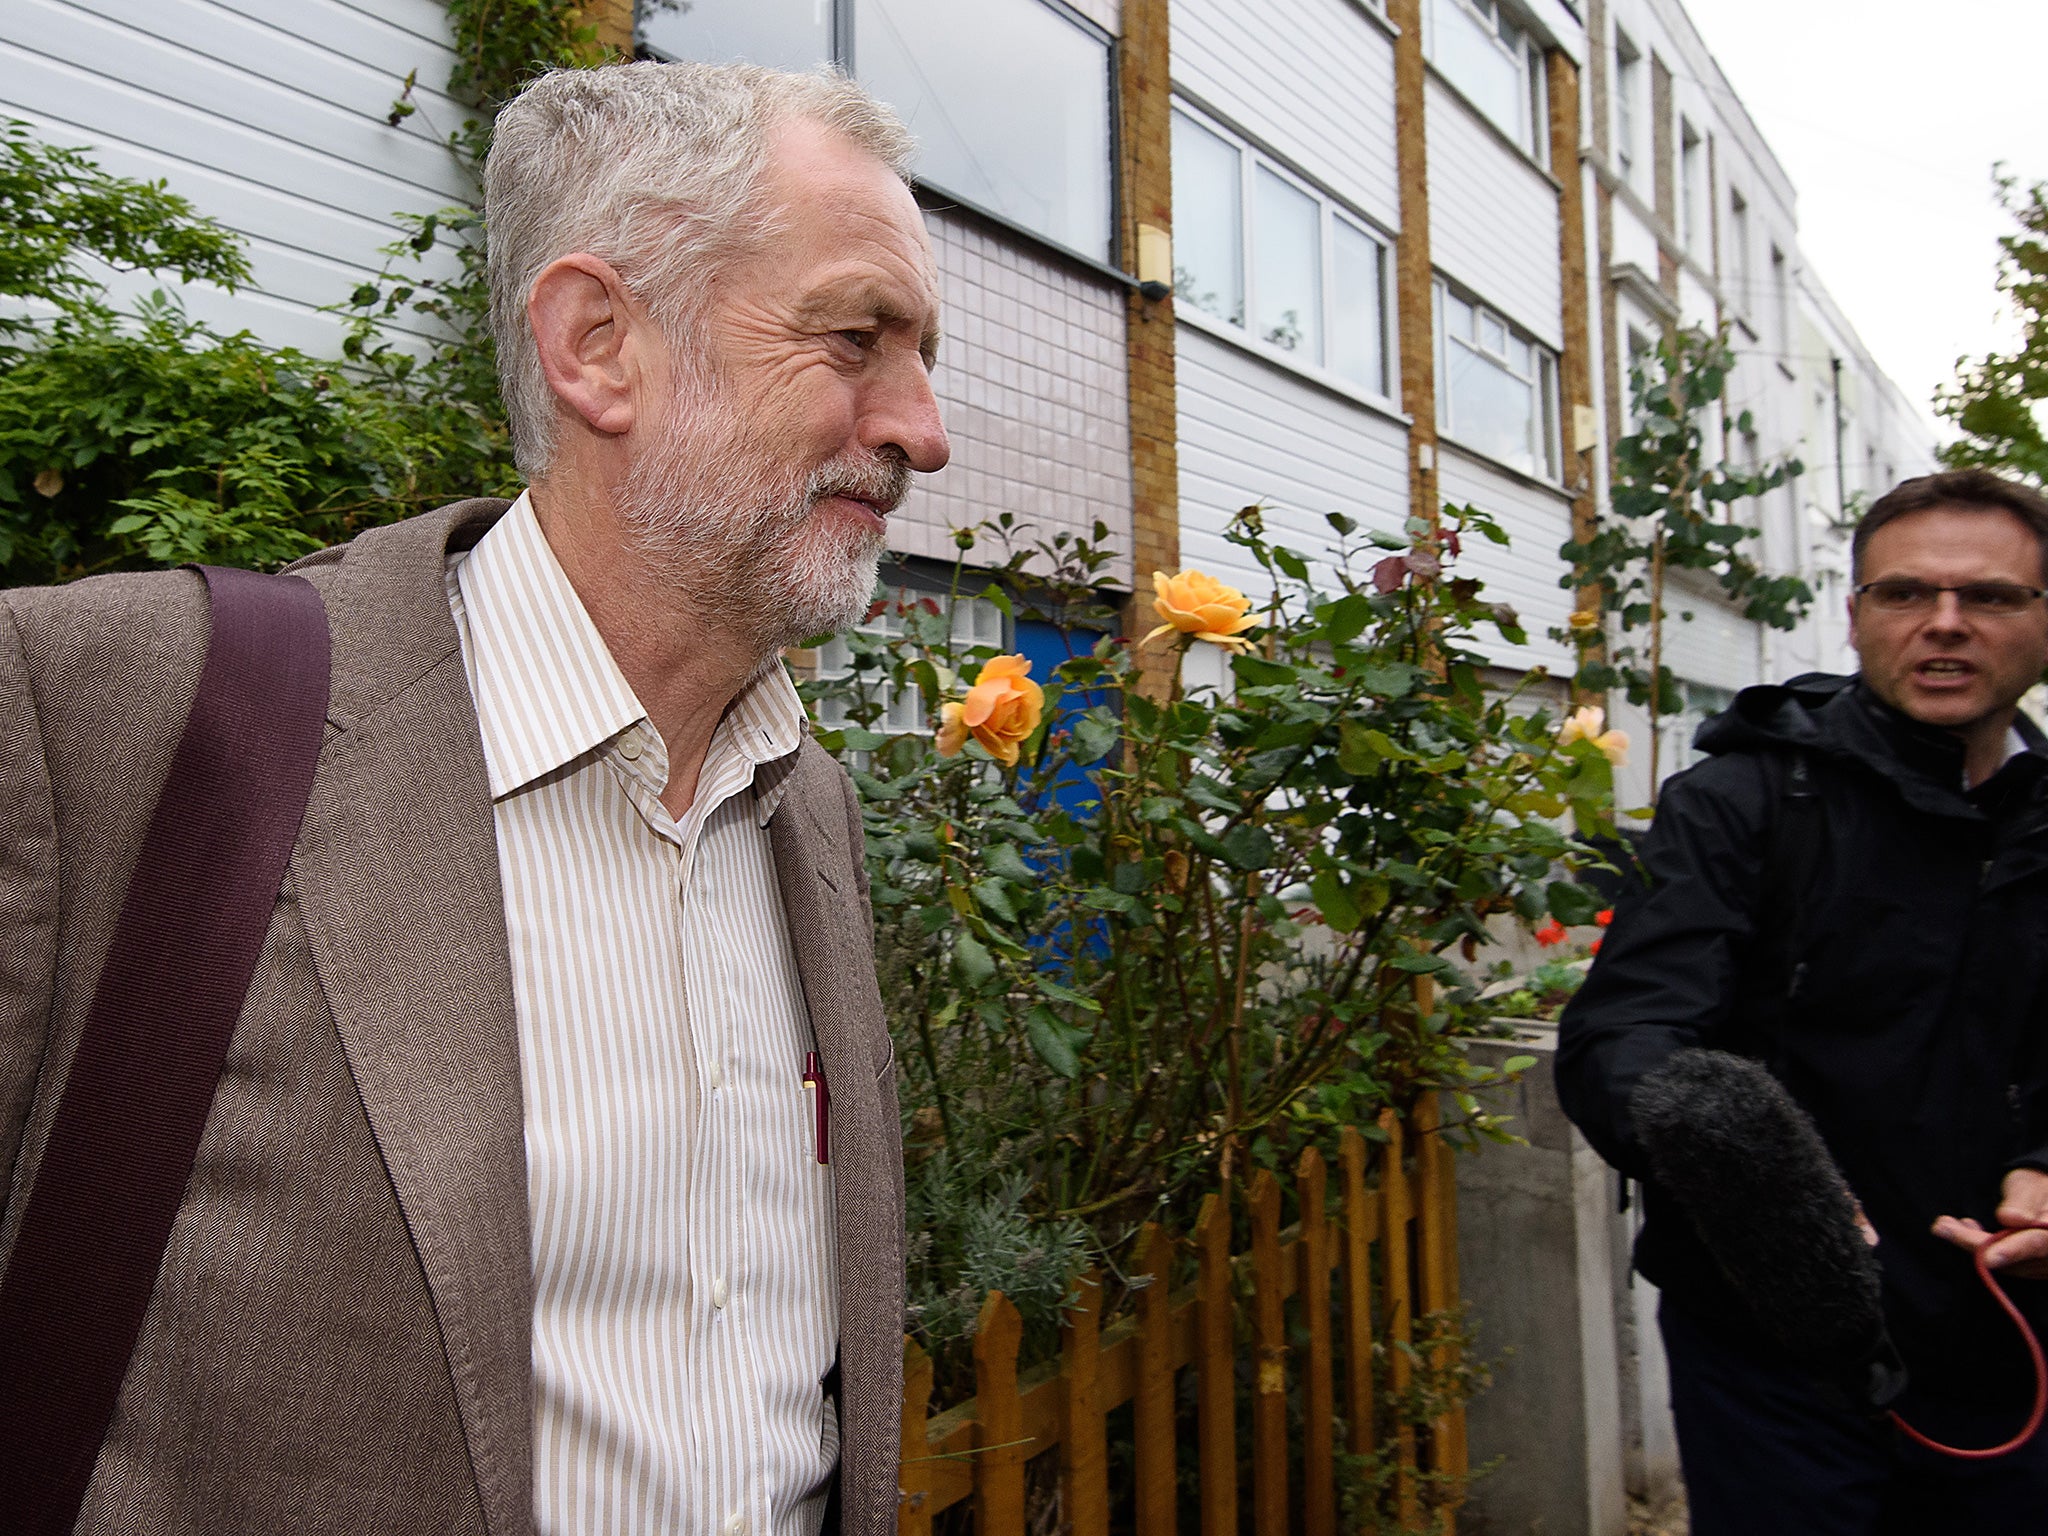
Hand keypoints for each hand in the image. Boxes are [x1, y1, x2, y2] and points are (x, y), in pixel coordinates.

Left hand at [1932, 1168, 2047, 1278]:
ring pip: (2004, 1264)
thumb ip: (2022, 1202)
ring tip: (1944, 1225)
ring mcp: (2042, 1266)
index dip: (2011, 1250)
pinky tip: (1964, 1231)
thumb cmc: (2035, 1186)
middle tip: (1941, 1226)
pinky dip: (1980, 1249)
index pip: (2035, 1243)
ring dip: (1971, 1246)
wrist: (2042, 1196)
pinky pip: (2003, 1264)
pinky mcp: (2029, 1267)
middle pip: (2014, 1259)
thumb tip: (2011, 1219)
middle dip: (1974, 1244)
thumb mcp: (2028, 1186)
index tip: (1988, 1258)